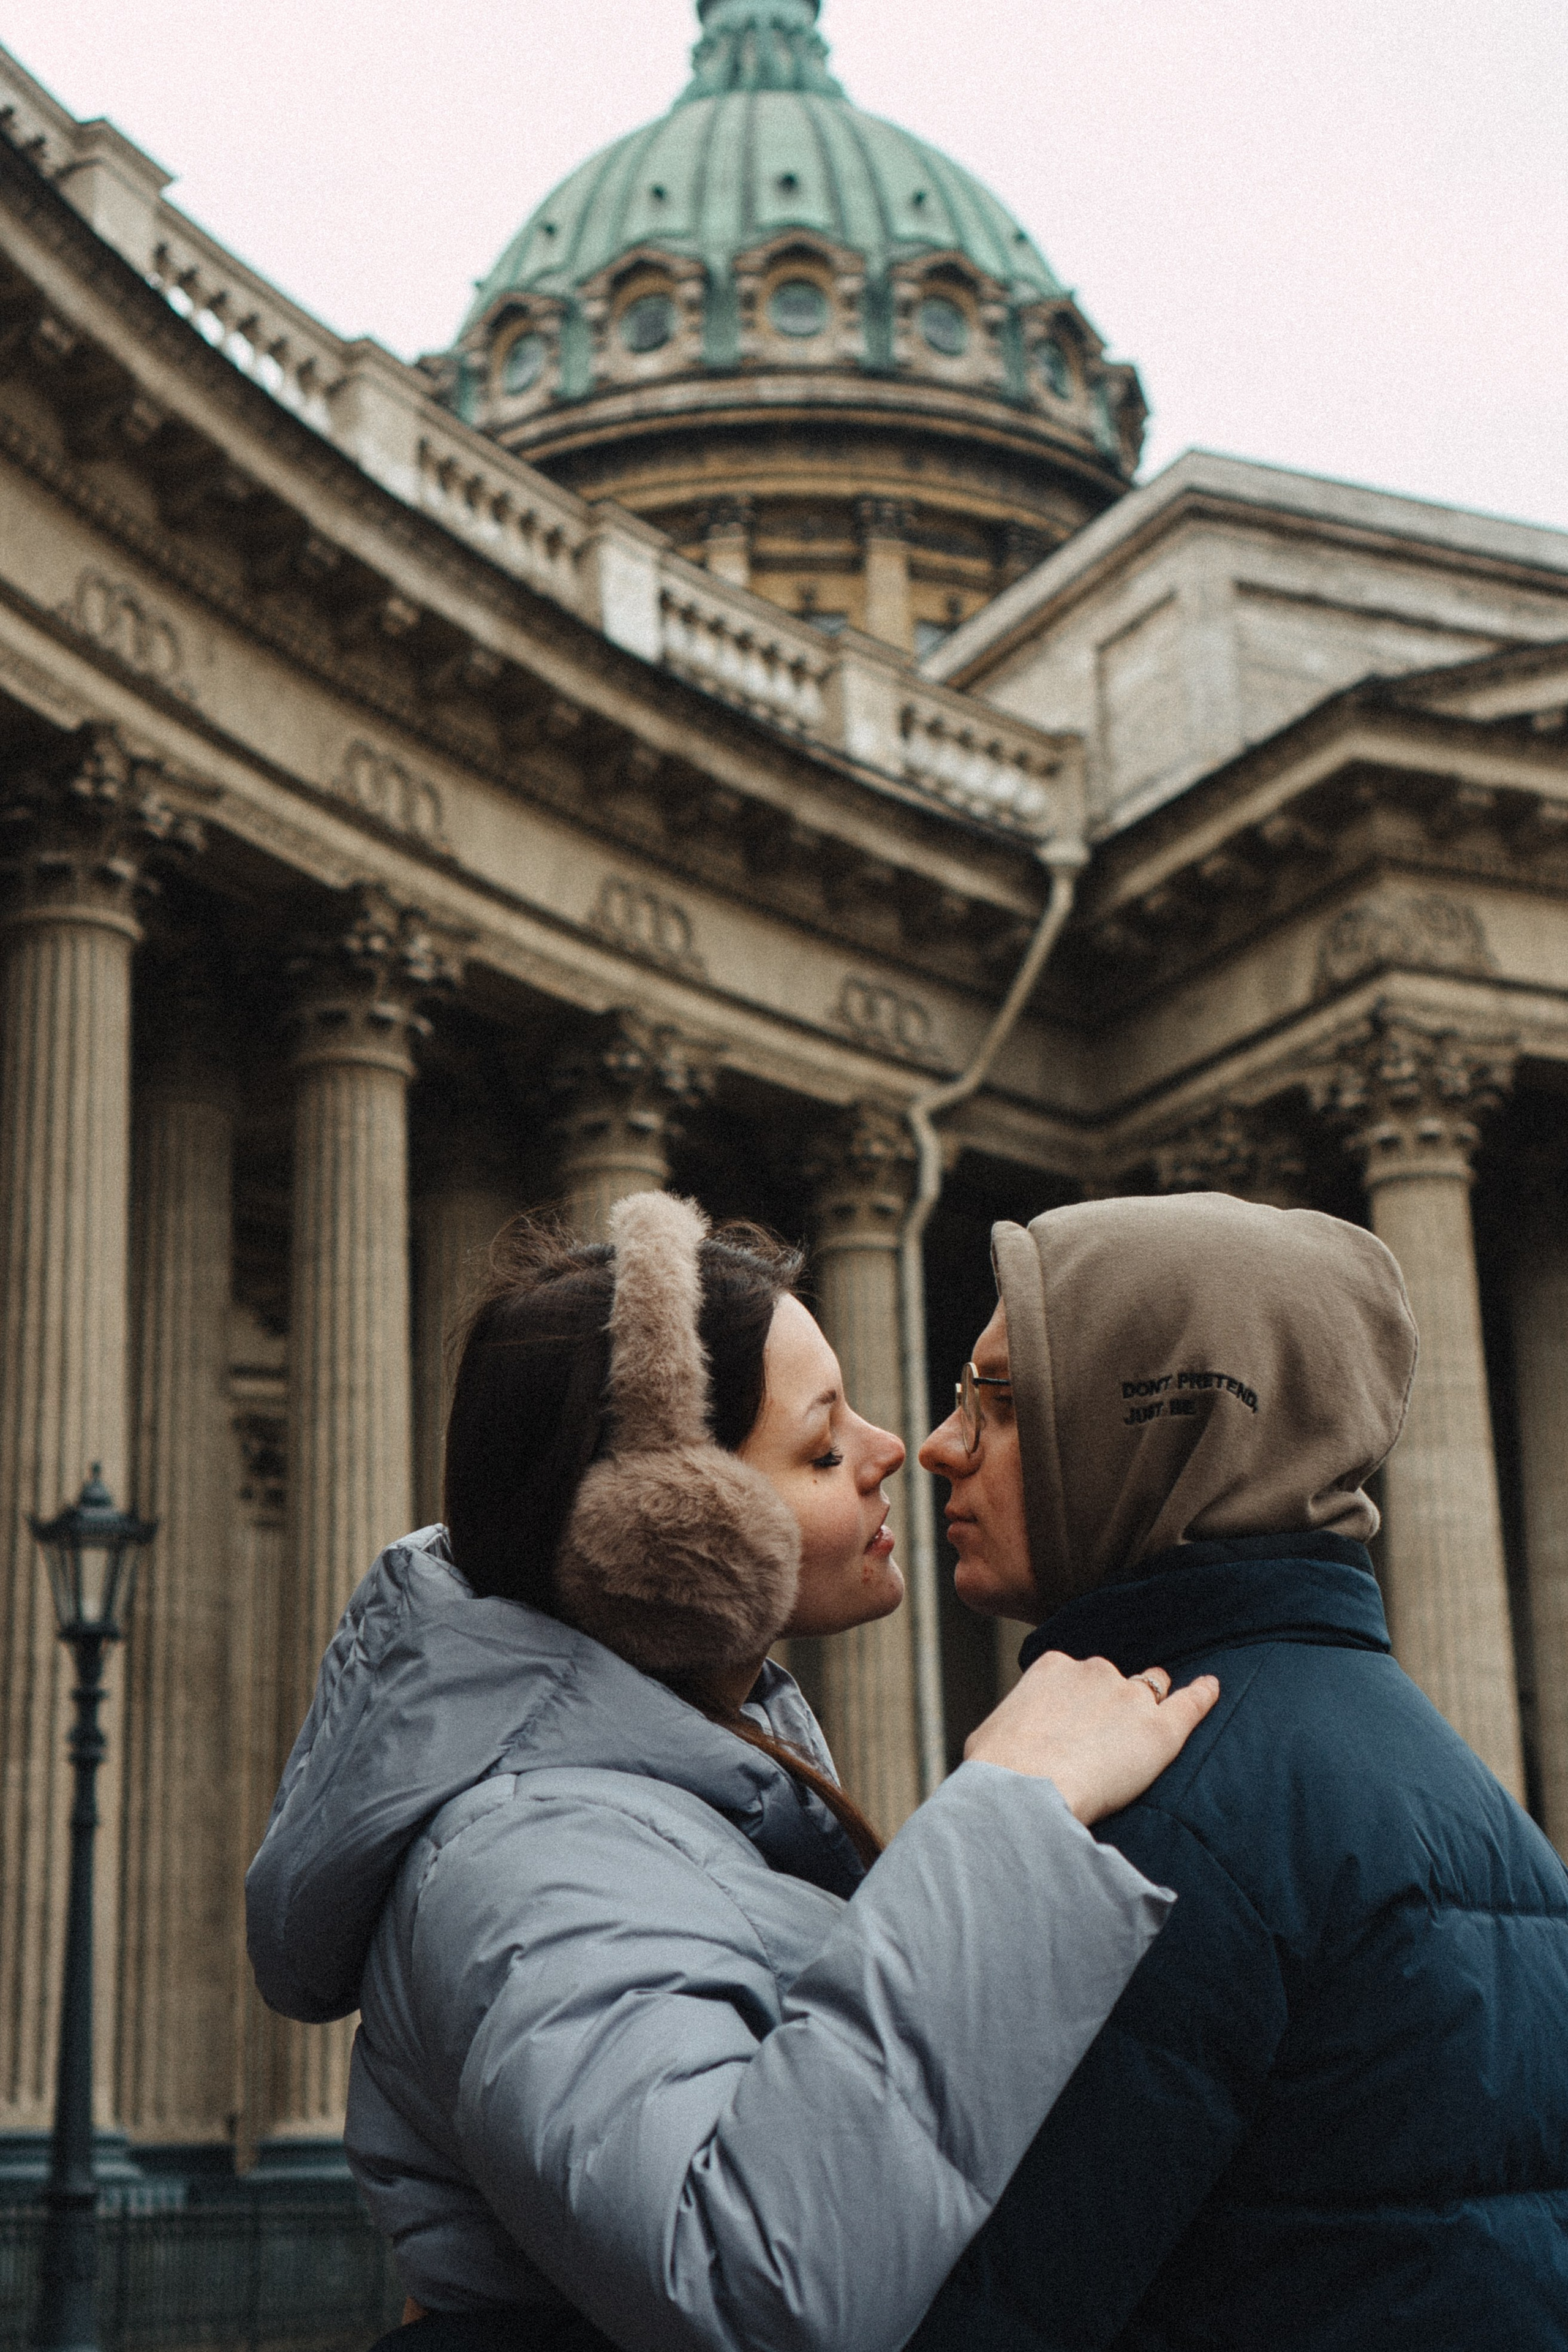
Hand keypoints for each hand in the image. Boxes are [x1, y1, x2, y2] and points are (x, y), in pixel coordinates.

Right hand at [964, 1652, 1219, 1824]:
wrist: (1024, 1792)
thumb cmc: (997, 1773)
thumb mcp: (992, 1735)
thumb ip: (1016, 1725)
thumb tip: (1011, 1745)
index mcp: (1053, 1667)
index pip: (1077, 1676)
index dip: (1081, 1701)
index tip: (1078, 1724)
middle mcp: (1093, 1671)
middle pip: (1116, 1680)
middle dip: (1115, 1702)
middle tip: (1109, 1736)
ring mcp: (1129, 1697)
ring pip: (1151, 1689)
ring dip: (1151, 1704)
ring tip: (1150, 1725)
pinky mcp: (1159, 1729)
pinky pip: (1190, 1702)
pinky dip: (1203, 1694)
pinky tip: (1211, 1688)